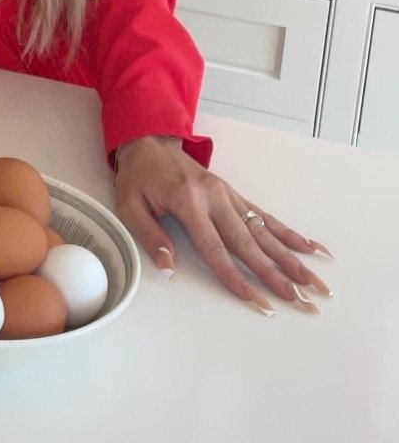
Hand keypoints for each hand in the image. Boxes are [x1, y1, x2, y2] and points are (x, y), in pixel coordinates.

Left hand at [113, 135, 332, 316]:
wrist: (149, 142)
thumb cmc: (139, 177)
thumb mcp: (130, 206)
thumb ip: (151, 237)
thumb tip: (169, 269)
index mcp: (189, 202)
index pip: (215, 248)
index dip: (236, 277)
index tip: (256, 300)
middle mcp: (214, 198)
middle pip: (249, 242)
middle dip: (276, 273)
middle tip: (300, 298)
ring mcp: (228, 195)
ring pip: (264, 230)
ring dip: (291, 257)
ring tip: (313, 279)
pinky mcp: (234, 194)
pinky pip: (264, 214)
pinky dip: (288, 232)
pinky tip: (309, 246)